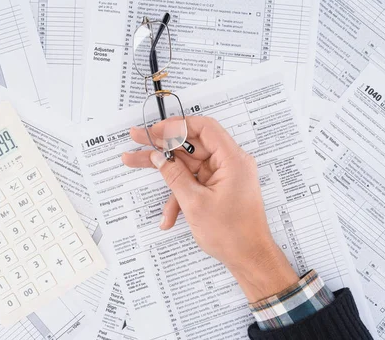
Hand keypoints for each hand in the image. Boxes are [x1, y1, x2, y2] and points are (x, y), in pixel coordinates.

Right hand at [122, 116, 297, 301]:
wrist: (249, 259)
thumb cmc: (233, 234)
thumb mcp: (195, 203)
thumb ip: (174, 175)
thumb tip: (158, 157)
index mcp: (232, 160)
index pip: (204, 128)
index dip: (176, 126)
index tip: (154, 130)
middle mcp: (229, 163)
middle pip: (191, 144)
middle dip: (162, 145)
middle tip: (137, 138)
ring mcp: (222, 176)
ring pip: (188, 164)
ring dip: (165, 172)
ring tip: (134, 162)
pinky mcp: (217, 188)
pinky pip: (193, 182)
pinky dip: (178, 195)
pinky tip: (168, 215)